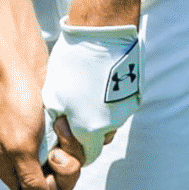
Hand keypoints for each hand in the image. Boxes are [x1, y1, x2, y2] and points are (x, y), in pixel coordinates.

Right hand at [0, 73, 81, 189]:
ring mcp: (51, 146)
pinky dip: (84, 134)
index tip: (52, 173)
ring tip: (61, 125)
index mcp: (17, 171)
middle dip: (66, 165)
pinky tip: (72, 121)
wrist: (27, 69)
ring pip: (76, 162)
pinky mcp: (65, 132)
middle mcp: (35, 162)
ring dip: (73, 144)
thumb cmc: (18, 105)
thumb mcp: (20, 147)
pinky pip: (85, 144)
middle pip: (64, 183)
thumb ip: (31, 180)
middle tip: (57, 147)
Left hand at [41, 24, 140, 166]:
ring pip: (110, 121)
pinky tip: (98, 81)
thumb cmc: (73, 63)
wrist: (103, 33)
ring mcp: (126, 109)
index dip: (73, 149)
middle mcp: (112, 124)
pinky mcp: (135, 94)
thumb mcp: (53, 94)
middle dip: (86, 130)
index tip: (64, 130)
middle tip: (73, 108)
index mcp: (90, 128)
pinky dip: (110, 99)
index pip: (86, 156)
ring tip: (85, 89)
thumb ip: (56, 120)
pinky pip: (120, 105)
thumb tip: (58, 131)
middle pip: (99, 138)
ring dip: (98, 113)